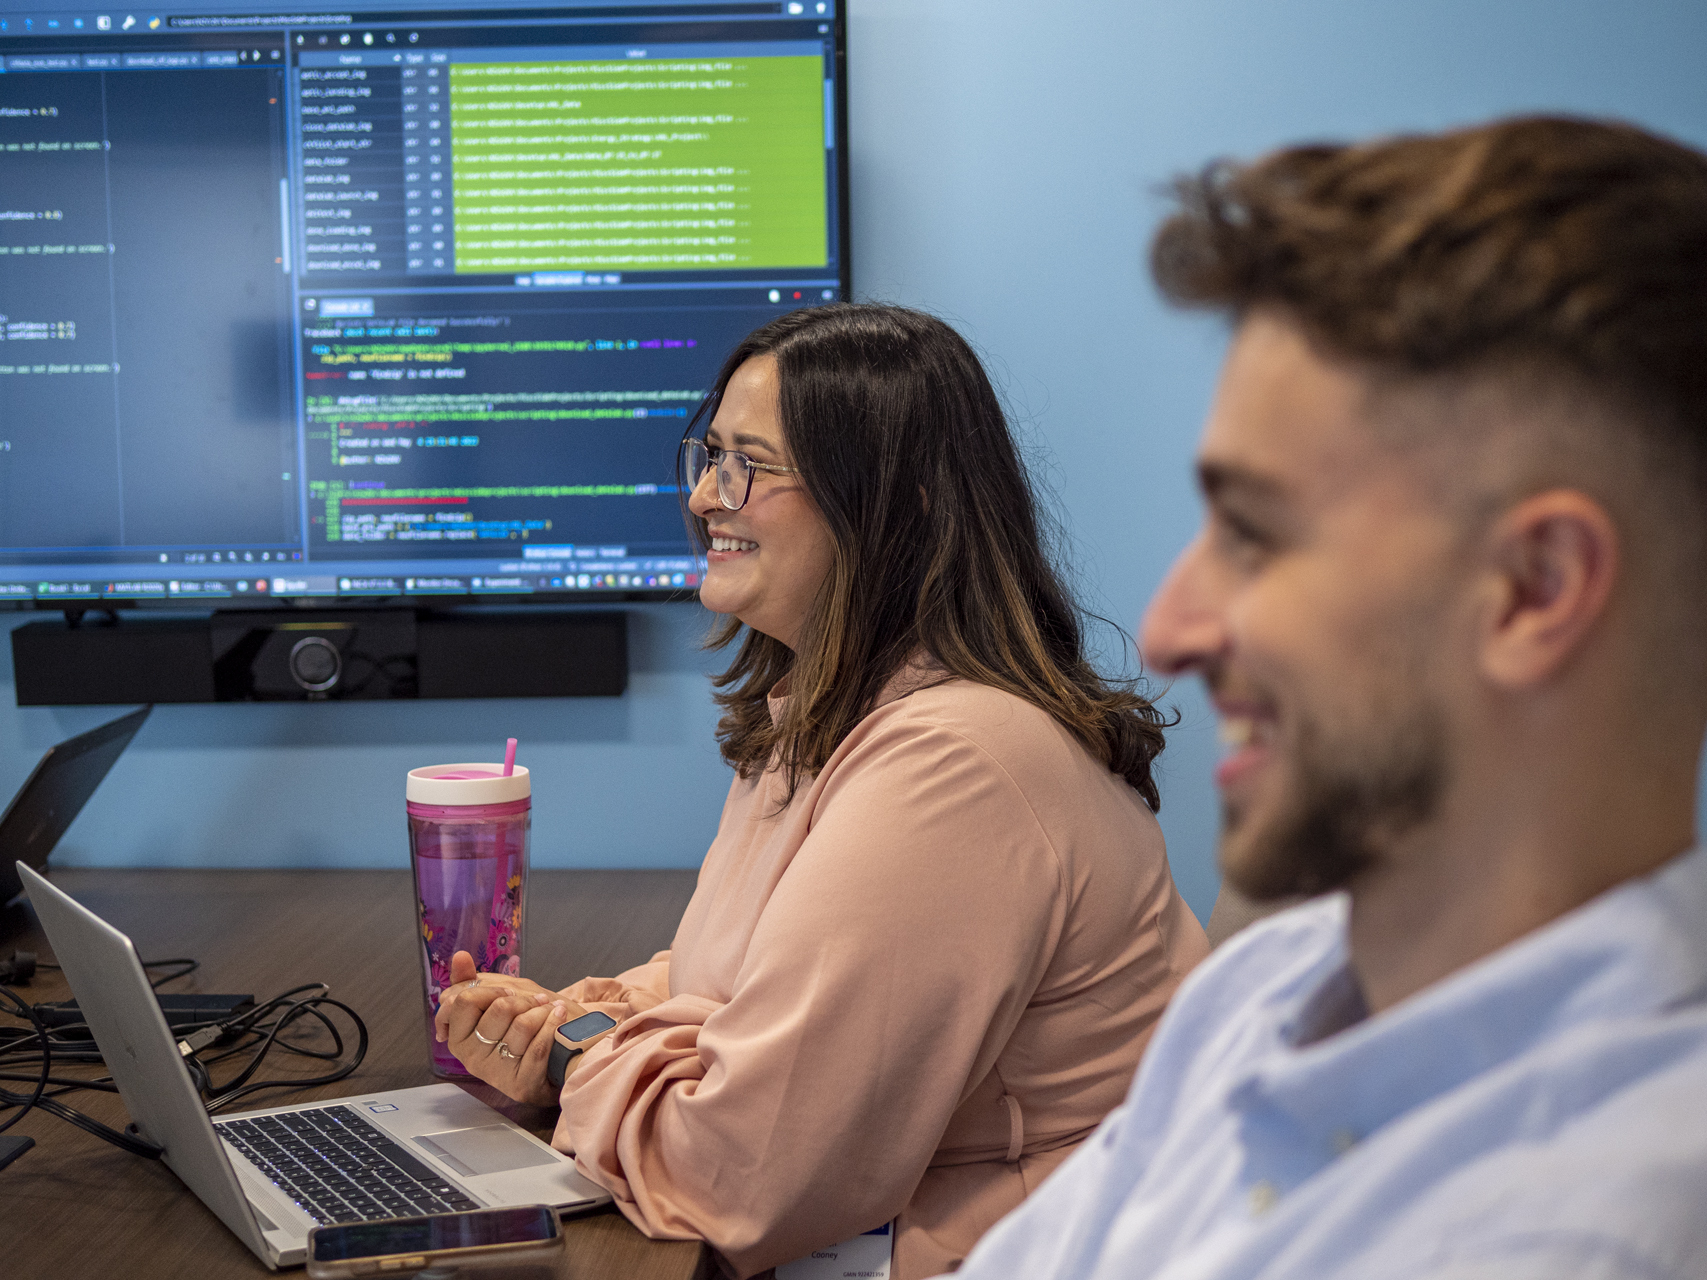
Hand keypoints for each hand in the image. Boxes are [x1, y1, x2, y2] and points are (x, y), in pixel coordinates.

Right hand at [434, 951, 568, 1105]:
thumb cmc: (521, 1030)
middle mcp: (472, 1058)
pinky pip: (539, 1045)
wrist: (553, 1061)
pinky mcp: (521, 1085)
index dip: (491, 990)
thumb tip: (459, 955)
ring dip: (543, 1010)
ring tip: (550, 1009)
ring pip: (522, 1025)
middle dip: (524, 999)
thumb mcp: (494, 1002)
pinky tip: (559, 1016)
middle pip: (499, 1008)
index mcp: (459, 1038)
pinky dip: (554, 1024)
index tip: (507, 992)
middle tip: (535, 1001)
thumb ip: (471, 982)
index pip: (464, 1001)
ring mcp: (496, 1074)